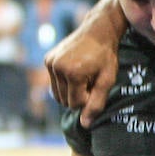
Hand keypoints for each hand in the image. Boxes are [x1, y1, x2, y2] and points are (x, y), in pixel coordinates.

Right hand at [44, 6, 121, 126]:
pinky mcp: (48, 59)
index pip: (75, 104)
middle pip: (64, 101)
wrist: (97, 31)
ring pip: (57, 94)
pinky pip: (54, 83)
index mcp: (73, 73)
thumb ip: (96, 103)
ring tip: (84, 77)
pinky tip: (76, 71)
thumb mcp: (107, 81)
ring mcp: (50, 62)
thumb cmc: (106, 56)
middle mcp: (57, 68)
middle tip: (91, 81)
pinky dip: (64, 83)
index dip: (88, 99)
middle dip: (78, 96)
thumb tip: (85, 125)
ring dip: (71, 91)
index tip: (96, 86)